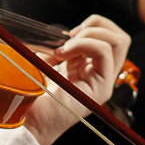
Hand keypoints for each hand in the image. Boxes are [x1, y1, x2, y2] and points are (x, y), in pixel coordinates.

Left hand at [22, 15, 130, 144]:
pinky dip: (83, 43)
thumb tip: (61, 35)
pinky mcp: (100, 89)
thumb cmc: (29, 95)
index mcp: (86, 68)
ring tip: (67, 47)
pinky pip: (104, 52)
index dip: (90, 27)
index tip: (66, 35)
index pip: (107, 37)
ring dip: (90, 34)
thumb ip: (58, 47)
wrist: (24, 119)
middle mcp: (99, 75)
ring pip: (118, 41)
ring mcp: (103, 83)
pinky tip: (63, 53)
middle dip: (97, 25)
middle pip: (119, 38)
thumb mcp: (43, 62)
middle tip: (72, 36)